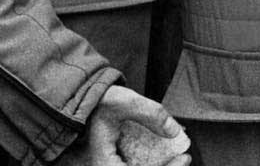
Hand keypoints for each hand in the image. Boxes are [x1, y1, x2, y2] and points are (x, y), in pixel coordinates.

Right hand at [61, 85, 189, 165]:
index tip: (184, 159)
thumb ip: (150, 113)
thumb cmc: (94, 102)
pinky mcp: (109, 164)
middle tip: (183, 159)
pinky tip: (159, 156)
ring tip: (175, 158)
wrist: (75, 101)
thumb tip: (175, 130)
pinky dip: (146, 164)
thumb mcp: (122, 101)